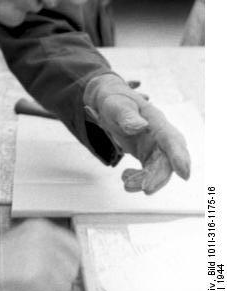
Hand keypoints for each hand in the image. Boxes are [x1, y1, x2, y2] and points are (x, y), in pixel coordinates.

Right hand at [0, 219, 79, 290]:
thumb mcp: (20, 241)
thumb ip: (44, 248)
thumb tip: (65, 267)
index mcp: (40, 227)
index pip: (74, 247)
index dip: (69, 264)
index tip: (61, 274)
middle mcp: (44, 239)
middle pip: (71, 270)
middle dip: (59, 282)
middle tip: (41, 288)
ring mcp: (41, 258)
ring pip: (63, 287)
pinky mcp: (36, 280)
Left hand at [84, 74, 190, 193]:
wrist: (107, 103)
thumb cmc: (114, 101)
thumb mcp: (116, 105)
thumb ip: (127, 116)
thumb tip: (140, 127)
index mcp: (157, 121)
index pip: (171, 140)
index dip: (178, 157)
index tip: (183, 175)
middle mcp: (161, 136)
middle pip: (167, 160)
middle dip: (158, 177)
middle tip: (145, 189)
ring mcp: (156, 147)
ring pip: (158, 171)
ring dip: (145, 181)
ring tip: (126, 184)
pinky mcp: (148, 156)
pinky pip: (149, 173)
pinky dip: (139, 179)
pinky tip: (125, 178)